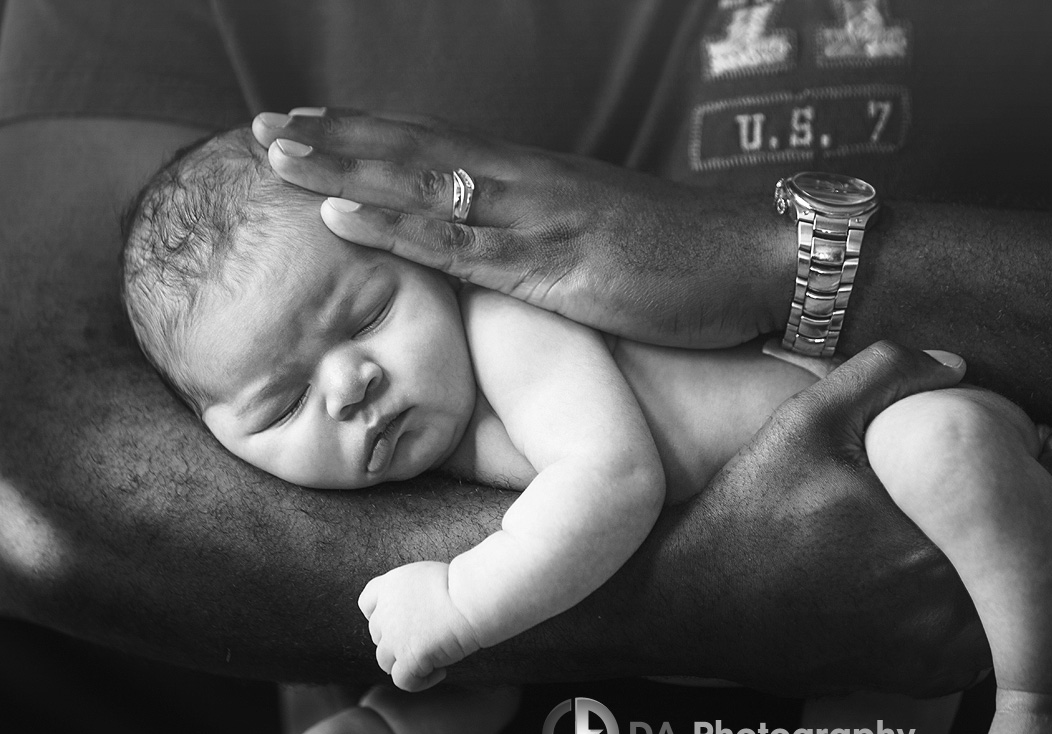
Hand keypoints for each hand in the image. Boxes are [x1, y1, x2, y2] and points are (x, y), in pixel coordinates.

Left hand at [251, 108, 791, 348]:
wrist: (766, 261)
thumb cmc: (693, 257)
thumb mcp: (610, 242)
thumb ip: (554, 240)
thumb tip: (511, 254)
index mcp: (544, 179)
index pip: (443, 149)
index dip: (373, 138)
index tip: (313, 130)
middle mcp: (534, 184)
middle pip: (420, 152)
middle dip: (339, 139)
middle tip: (265, 128)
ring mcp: (543, 219)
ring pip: (427, 186)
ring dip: (346, 168)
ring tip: (277, 153)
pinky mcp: (560, 267)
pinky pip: (464, 244)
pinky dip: (397, 226)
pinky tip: (343, 214)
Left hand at [358, 561, 480, 691]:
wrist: (473, 598)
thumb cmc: (464, 585)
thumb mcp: (428, 576)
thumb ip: (413, 592)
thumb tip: (419, 609)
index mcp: (390, 585)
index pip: (367, 603)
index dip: (380, 616)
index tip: (400, 623)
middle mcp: (386, 610)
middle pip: (378, 635)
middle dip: (397, 641)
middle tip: (426, 642)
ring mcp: (394, 636)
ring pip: (385, 661)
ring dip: (406, 663)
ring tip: (434, 660)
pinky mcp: (408, 657)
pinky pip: (403, 681)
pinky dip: (420, 682)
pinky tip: (441, 672)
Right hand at [607, 341, 1034, 696]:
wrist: (694, 604)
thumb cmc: (749, 513)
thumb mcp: (806, 422)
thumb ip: (883, 373)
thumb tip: (956, 364)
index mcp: (930, 549)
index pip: (1034, 508)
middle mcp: (941, 615)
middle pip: (1030, 562)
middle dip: (1036, 516)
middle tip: (1035, 477)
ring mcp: (930, 656)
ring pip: (1010, 607)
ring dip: (1012, 567)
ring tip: (996, 525)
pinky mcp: (913, 679)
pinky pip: (979, 645)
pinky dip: (982, 610)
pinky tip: (959, 574)